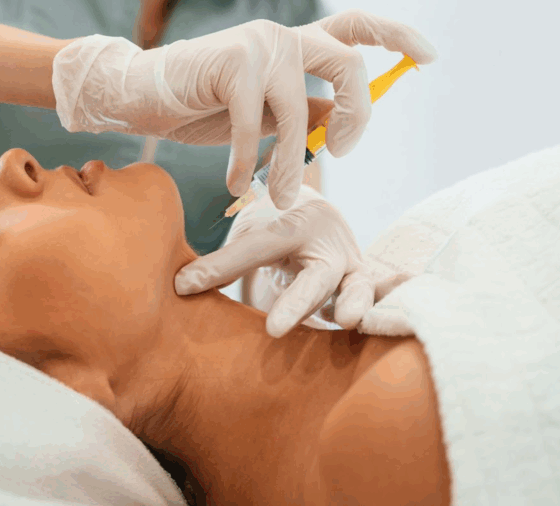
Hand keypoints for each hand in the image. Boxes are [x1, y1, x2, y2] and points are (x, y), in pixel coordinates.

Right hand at [52, 10, 435, 208]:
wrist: (139, 92)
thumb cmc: (201, 105)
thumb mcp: (263, 113)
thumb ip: (301, 112)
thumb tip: (337, 126)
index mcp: (295, 43)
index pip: (356, 26)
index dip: (397, 37)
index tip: (429, 57)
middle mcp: (283, 35)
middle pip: (348, 63)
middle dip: (357, 113)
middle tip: (340, 150)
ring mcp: (258, 45)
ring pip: (299, 109)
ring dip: (293, 163)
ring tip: (282, 196)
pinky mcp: (231, 63)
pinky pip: (255, 125)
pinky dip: (248, 162)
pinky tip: (238, 183)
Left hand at [174, 185, 376, 337]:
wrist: (322, 216)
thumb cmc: (278, 229)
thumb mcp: (251, 237)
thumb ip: (222, 263)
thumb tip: (180, 288)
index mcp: (293, 225)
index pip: (254, 249)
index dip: (221, 268)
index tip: (185, 287)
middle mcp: (328, 247)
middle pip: (315, 275)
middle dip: (298, 302)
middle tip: (274, 329)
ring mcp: (353, 271)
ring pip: (360, 288)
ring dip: (354, 305)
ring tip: (346, 322)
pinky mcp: (365, 295)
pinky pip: (377, 306)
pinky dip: (379, 321)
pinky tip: (372, 342)